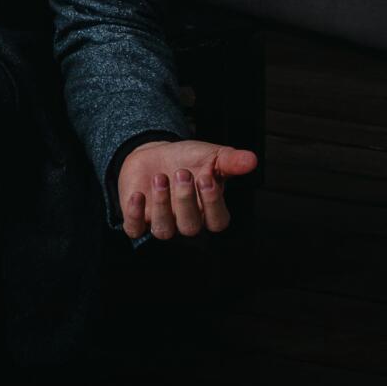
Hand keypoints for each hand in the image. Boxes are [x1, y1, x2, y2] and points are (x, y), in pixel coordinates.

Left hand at [117, 138, 257, 239]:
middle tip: (181, 172)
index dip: (212, 203)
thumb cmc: (187, 160)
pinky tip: (138, 194)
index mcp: (208, 211)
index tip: (206, 176)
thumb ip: (231, 161)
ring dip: (162, 205)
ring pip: (164, 231)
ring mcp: (162, 222)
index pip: (217, 221)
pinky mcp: (138, 219)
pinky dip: (135, 214)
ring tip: (160, 177)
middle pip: (190, 227)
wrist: (155, 154)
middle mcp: (186, 221)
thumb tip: (252, 160)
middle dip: (185, 199)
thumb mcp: (210, 156)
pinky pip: (135, 229)